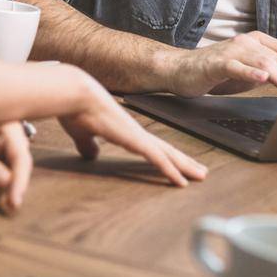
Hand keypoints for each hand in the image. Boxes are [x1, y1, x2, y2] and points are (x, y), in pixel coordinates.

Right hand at [55, 68, 207, 185]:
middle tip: (200, 172)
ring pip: (168, 154)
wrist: (74, 93)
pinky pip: (157, 158)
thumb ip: (88, 144)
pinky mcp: (134, 139)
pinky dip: (170, 171)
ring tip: (201, 176)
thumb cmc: (76, 110)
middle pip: (166, 150)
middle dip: (184, 162)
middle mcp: (136, 133)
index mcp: (125, 131)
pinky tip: (180, 182)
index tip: (178, 164)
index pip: (152, 147)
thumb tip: (91, 155)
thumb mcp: (82, 134)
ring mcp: (137, 136)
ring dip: (185, 167)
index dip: (166, 156)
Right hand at [163, 31, 276, 96]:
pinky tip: (262, 78)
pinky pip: (236, 66)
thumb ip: (271, 73)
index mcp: (259, 42)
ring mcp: (232, 51)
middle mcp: (248, 42)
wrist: (180, 69)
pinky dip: (250, 72)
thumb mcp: (249, 72)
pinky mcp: (216, 63)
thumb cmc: (217, 72)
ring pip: (264, 62)